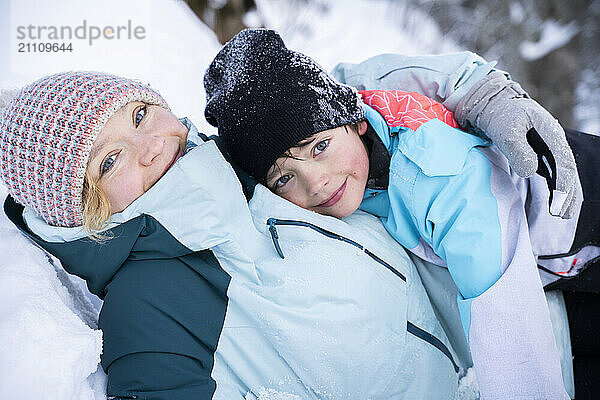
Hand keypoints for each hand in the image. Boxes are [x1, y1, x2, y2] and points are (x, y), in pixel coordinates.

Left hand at [455, 72, 578, 218]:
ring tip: (561, 214)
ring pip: (562, 173)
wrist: (491, 104)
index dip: (563, 184)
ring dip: (564, 193)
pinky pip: (552, 172)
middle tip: (561, 214)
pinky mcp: (539, 152)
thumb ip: (518, 150)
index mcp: (550, 132)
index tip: (558, 203)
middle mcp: (553, 140)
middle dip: (568, 194)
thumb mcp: (505, 129)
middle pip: (568, 170)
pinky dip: (555, 188)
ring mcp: (548, 147)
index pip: (563, 162)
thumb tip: (530, 171)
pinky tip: (554, 202)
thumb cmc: (498, 114)